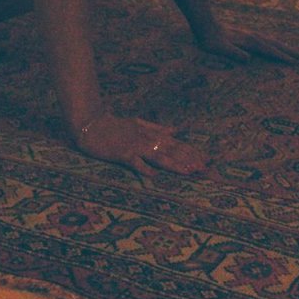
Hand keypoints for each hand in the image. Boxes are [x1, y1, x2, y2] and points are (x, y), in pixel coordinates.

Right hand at [73, 113, 206, 176]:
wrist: (91, 124)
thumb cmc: (114, 125)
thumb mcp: (138, 123)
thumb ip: (158, 128)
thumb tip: (175, 130)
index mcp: (151, 133)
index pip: (176, 143)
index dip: (192, 151)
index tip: (206, 160)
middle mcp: (146, 139)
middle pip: (172, 150)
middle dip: (188, 159)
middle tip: (204, 169)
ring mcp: (135, 146)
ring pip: (158, 156)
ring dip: (173, 164)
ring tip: (188, 172)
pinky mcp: (122, 154)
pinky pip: (135, 162)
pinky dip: (144, 168)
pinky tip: (153, 176)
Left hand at [195, 21, 298, 64]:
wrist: (204, 25)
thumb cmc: (210, 40)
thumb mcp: (220, 48)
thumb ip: (233, 53)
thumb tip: (247, 59)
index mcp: (249, 41)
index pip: (270, 50)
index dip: (282, 57)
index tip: (295, 64)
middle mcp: (253, 37)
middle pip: (277, 45)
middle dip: (292, 52)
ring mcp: (251, 36)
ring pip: (273, 42)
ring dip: (286, 48)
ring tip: (298, 54)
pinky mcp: (247, 36)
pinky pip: (267, 42)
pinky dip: (276, 46)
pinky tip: (278, 48)